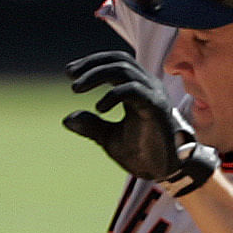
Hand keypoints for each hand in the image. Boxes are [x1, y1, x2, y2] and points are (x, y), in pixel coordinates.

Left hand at [63, 50, 219, 193]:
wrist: (165, 172)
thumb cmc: (143, 153)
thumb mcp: (109, 138)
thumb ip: (91, 126)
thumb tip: (67, 119)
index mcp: (138, 89)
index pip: (116, 62)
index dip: (93, 62)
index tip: (69, 71)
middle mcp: (148, 87)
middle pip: (120, 61)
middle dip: (92, 64)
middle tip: (70, 75)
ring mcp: (154, 95)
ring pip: (124, 70)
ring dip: (96, 75)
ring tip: (76, 88)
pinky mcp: (157, 108)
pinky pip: (134, 90)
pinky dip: (112, 95)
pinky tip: (98, 108)